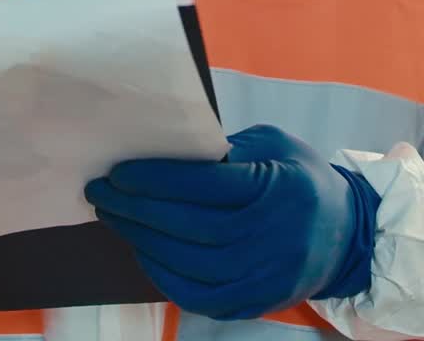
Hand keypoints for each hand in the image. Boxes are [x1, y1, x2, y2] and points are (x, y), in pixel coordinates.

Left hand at [85, 124, 379, 320]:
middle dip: (137, 209)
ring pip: (191, 265)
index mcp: (278, 188)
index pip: (205, 185)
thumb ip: (225, 148)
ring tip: (114, 217)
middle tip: (100, 193)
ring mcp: (267, 276)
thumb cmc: (299, 177)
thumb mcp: (271, 144)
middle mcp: (274, 237)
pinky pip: (202, 297)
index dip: (156, 179)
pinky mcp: (258, 301)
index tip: (118, 171)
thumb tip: (166, 152)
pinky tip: (143, 251)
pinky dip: (165, 276)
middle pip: (191, 227)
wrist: (347, 233)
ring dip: (143, 241)